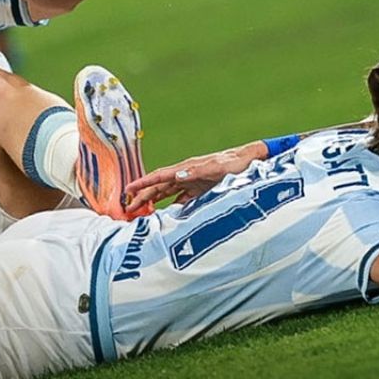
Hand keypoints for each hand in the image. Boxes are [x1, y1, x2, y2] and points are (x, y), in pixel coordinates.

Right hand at [126, 147, 258, 210]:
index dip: (143, 183)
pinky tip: (166, 218)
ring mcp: (193, 183)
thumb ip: (196, 171)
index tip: (127, 190)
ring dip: (153, 202)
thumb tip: (176, 175)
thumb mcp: (217, 167)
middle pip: (159, 187)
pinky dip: (171, 208)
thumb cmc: (235, 163)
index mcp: (187, 168)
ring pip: (167, 194)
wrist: (251, 161)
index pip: (159, 176)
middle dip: (142, 196)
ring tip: (139, 213)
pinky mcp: (201, 191)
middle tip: (127, 208)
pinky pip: (182, 201)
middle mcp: (187, 175)